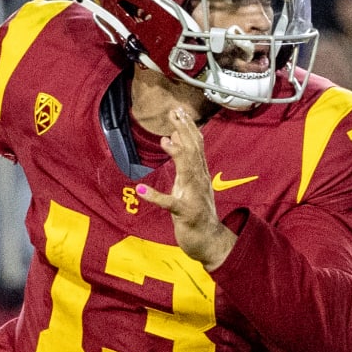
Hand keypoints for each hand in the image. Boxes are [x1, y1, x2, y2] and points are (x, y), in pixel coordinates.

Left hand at [138, 104, 234, 269]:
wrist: (208, 240)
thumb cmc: (196, 212)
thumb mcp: (188, 183)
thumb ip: (182, 163)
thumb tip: (171, 138)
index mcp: (199, 174)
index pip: (196, 146)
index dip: (188, 127)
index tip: (179, 111)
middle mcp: (199, 181)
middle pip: (194, 152)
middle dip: (185, 131)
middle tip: (174, 113)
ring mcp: (193, 197)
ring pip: (188, 170)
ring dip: (178, 154)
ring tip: (164, 140)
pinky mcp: (185, 214)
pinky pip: (170, 204)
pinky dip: (157, 197)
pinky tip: (143, 191)